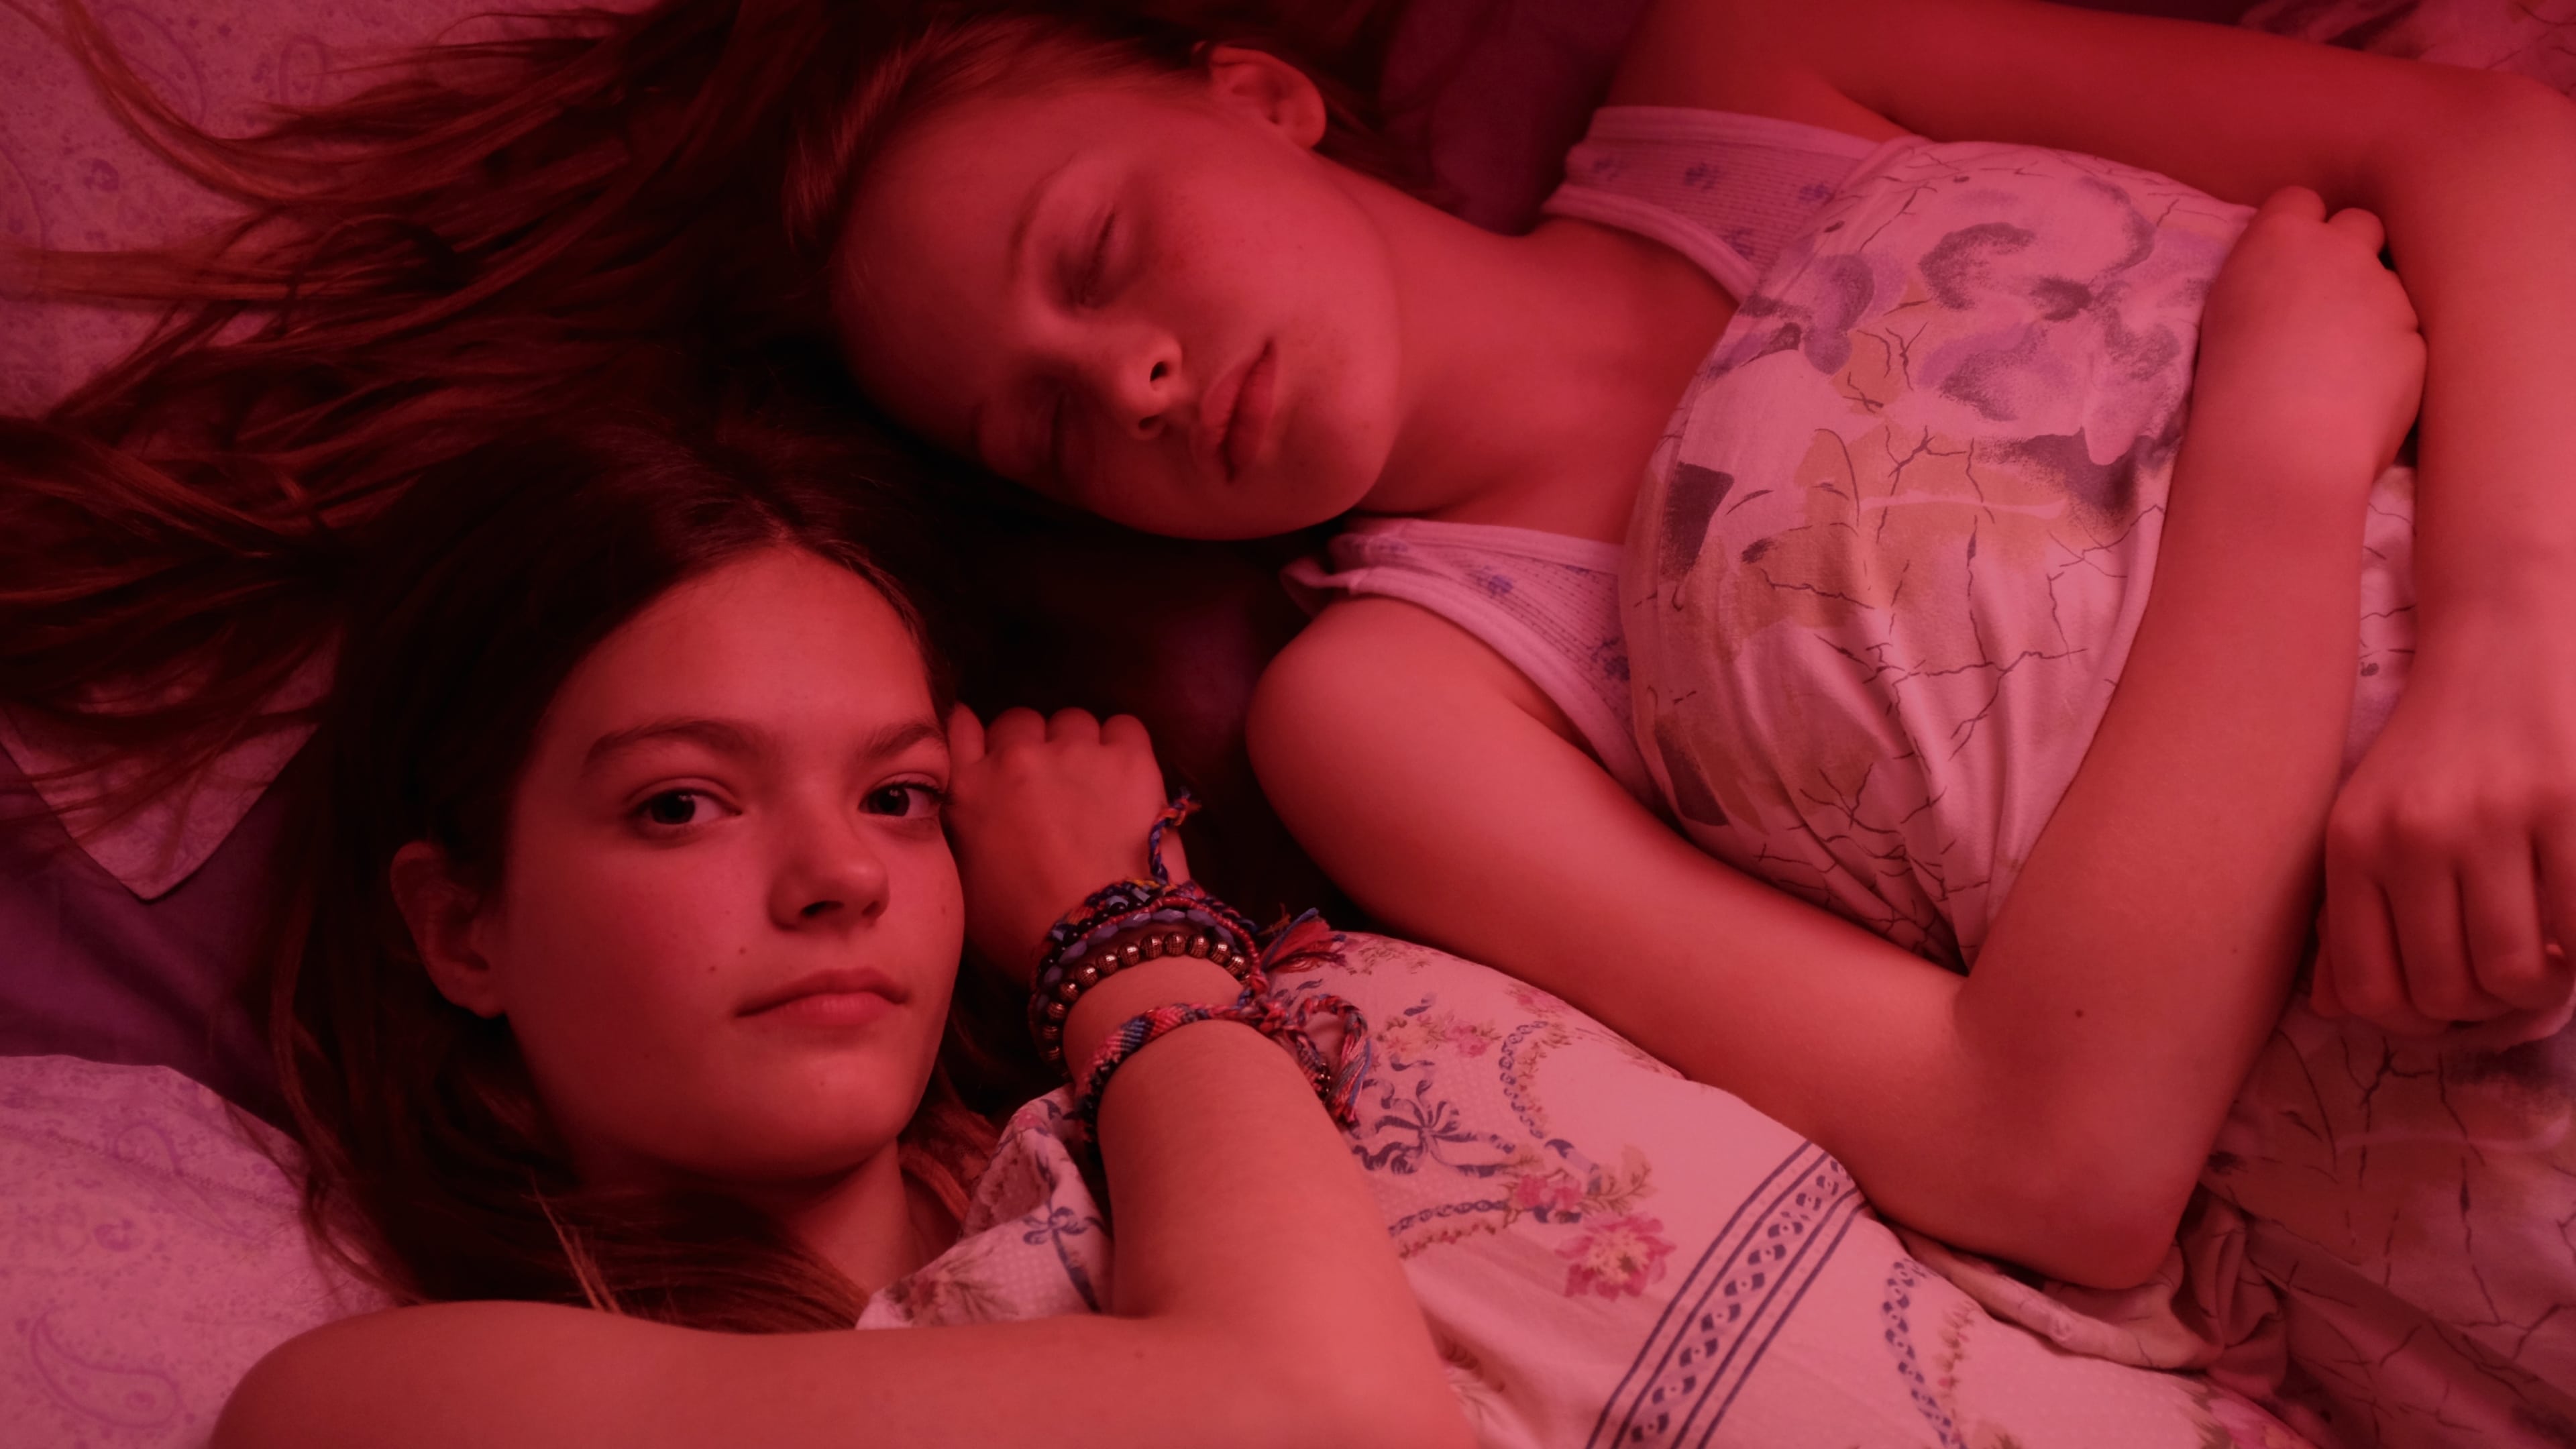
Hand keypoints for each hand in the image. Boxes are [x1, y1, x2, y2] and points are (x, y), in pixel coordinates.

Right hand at [943, 704, 1188, 983]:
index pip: (961, 725)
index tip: (995, 760)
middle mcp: (1015, 755)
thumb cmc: (1023, 927)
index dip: (982, 741)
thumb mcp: (964, 881)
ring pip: (1072, 721)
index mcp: (967, 787)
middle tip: (1049, 788)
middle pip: (1020, 722)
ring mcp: (1074, 750)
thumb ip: (960, 827)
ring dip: (1078, 747)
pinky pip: (1123, 727)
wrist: (1099, 937)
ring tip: (1094, 790)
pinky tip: (1127, 781)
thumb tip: (968, 807)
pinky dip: (1124, 748)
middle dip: (1032, 747)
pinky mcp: (1128, 756)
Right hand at [2193, 187, 2424, 484]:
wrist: (2280, 448)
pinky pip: (2404, 338)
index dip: (2296, 229)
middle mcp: (2342, 251)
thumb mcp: (2225, 311)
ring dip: (2371, 310)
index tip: (2285, 264)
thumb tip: (2289, 276)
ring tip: (2338, 365)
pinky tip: (2357, 394)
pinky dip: (2386, 358)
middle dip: (2349, 252)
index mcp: (2281, 238)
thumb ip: (2265, 276)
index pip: (2299, 200)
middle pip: (2359, 224)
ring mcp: (2388, 294)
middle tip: (2323, 301)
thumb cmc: (2228, 385)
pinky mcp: (2417, 340)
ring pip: (2387, 286)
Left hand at [2314, 624, 2575, 1037]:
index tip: (2449, 1002)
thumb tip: (2333, 1012)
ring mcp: (2494, 820)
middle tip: (2510, 974)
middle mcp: (2414, 835)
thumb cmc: (2434, 753)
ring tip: (2549, 951)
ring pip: (2519, 974)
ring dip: (2543, 984)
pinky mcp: (2570, 804)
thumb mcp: (2367, 821)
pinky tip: (2571, 920)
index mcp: (2353, 845)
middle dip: (2487, 1006)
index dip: (2417, 1024)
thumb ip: (2350, 915)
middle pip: (2451, 994)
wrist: (2502, 644)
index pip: (2370, 993)